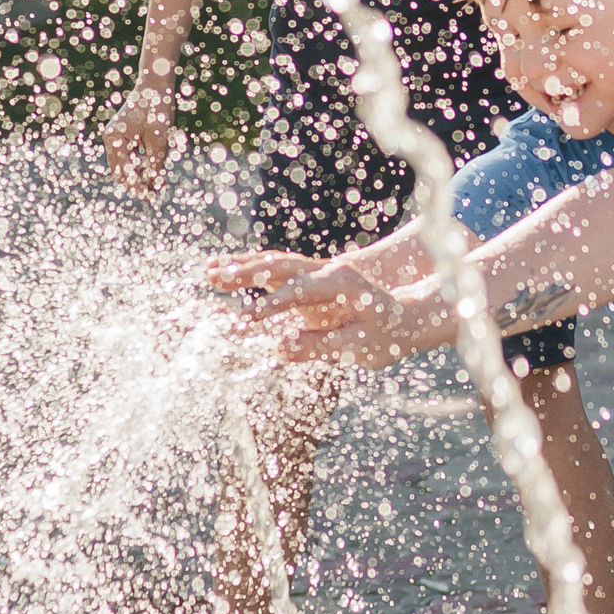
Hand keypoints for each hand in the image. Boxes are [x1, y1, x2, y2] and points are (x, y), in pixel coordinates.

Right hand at [104, 85, 173, 195]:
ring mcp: (115, 136)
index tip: (151, 197)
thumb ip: (155, 164)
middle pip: (120, 172)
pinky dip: (140, 164)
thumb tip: (154, 186)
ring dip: (139, 175)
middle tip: (154, 195)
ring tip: (157, 185)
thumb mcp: (159, 140)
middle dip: (136, 183)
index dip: (137, 187)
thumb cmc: (157, 109)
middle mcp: (111, 139)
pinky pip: (130, 156)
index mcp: (114, 139)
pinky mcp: (124, 134)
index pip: (123, 173)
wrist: (155, 84)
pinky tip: (154, 171)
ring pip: (125, 165)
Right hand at [206, 249, 413, 370]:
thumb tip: (278, 349)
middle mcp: (327, 271)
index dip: (272, 305)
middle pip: (279, 265)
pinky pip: (274, 273)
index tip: (248, 318)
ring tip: (206, 271)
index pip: (299, 290)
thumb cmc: (388, 335)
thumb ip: (319, 346)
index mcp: (342, 283)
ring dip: (240, 266)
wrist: (408, 319)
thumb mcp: (358, 346)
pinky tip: (222, 274)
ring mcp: (317, 273)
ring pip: (273, 263)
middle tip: (213, 278)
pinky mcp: (310, 282)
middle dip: (245, 272)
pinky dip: (248, 271)